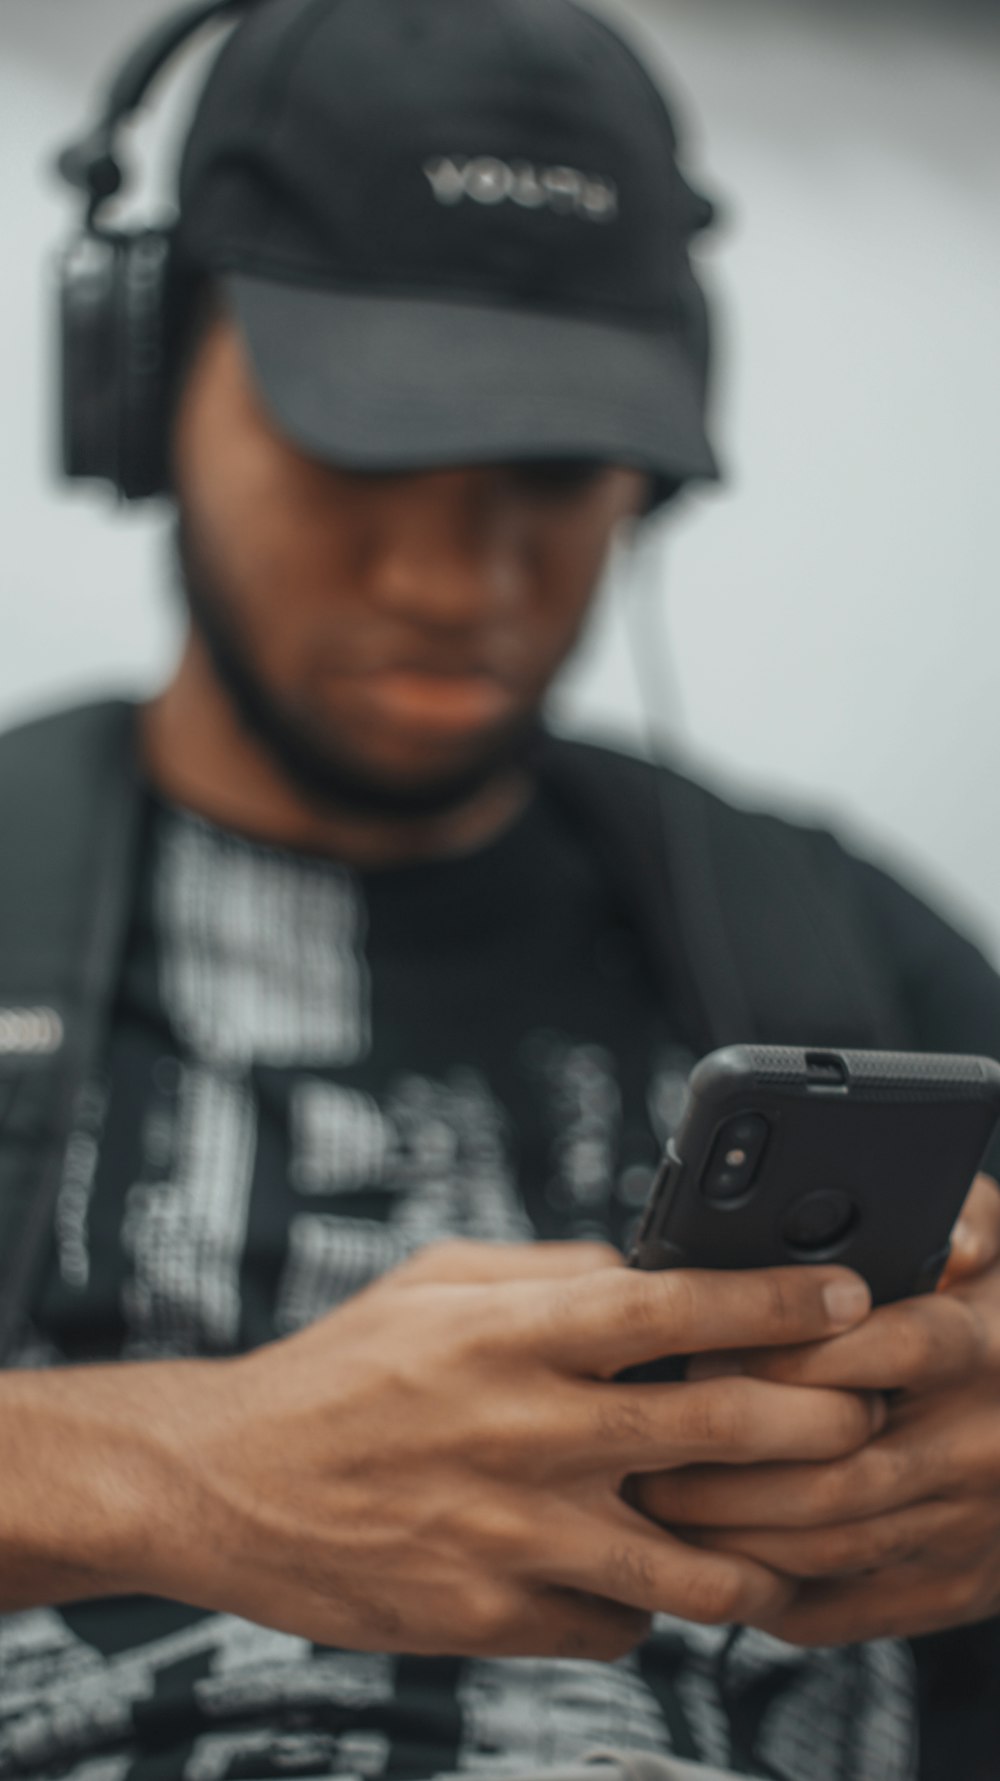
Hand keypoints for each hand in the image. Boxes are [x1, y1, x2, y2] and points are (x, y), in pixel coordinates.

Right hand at [120, 1240, 877, 1658]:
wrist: (227, 1482)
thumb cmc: (341, 1367)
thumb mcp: (437, 1280)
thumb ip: (552, 1271)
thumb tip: (653, 1276)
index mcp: (509, 1332)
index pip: (676, 1306)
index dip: (776, 1300)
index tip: (846, 1299)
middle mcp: (522, 1430)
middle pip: (716, 1429)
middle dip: (815, 1422)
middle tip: (856, 1418)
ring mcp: (511, 1534)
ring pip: (692, 1565)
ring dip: (758, 1554)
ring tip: (781, 1541)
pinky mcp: (490, 1617)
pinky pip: (619, 1626)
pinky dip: (647, 1606)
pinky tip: (639, 1579)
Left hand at [634, 1175, 999, 1645]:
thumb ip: (959, 1216)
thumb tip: (932, 1226)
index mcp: (985, 1349)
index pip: (881, 1353)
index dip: (786, 1356)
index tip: (703, 1348)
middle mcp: (978, 1445)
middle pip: (837, 1470)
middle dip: (726, 1462)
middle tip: (646, 1439)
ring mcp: (967, 1528)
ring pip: (827, 1545)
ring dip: (730, 1530)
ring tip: (652, 1497)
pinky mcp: (951, 1589)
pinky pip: (842, 1605)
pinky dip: (767, 1588)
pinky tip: (709, 1554)